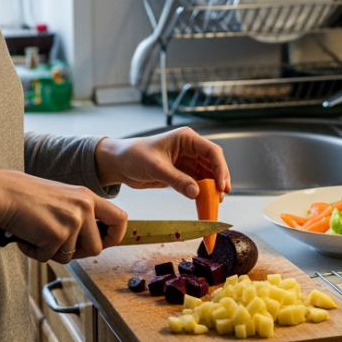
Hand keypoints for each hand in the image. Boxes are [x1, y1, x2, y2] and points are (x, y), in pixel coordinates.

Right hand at [0, 169, 127, 263]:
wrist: (1, 193)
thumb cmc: (26, 197)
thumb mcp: (63, 198)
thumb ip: (79, 215)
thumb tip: (92, 243)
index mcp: (87, 197)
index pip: (120, 218)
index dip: (115, 236)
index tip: (104, 243)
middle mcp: (84, 207)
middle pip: (97, 248)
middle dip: (78, 253)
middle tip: (57, 244)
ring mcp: (72, 221)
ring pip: (71, 256)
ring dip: (52, 252)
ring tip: (36, 235)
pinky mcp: (56, 234)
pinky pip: (49, 257)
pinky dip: (35, 252)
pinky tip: (26, 237)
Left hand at [95, 127, 230, 198]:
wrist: (119, 164)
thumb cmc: (134, 156)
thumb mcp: (156, 167)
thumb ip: (177, 180)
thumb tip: (196, 192)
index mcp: (186, 139)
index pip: (211, 151)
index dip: (220, 168)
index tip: (221, 185)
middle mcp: (190, 149)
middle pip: (213, 164)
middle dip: (219, 180)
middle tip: (221, 196)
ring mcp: (187, 162)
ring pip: (207, 175)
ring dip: (211, 188)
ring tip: (214, 203)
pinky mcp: (182, 174)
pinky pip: (197, 184)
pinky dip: (201, 194)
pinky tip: (204, 203)